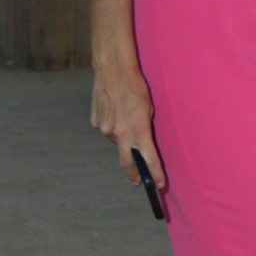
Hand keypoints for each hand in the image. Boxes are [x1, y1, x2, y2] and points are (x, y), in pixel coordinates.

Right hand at [91, 63, 165, 189]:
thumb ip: (145, 128)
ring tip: (125, 117)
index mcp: (138, 130)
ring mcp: (105, 129)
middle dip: (134, 174)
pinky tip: (114, 111)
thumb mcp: (148, 109)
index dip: (156, 174)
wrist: (113, 71)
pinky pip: (106, 128)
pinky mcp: (96, 122)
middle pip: (127, 162)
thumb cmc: (136, 87)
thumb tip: (142, 141)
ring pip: (116, 140)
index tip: (159, 184)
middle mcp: (120, 133)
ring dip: (122, 136)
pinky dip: (112, 124)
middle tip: (137, 181)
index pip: (149, 159)